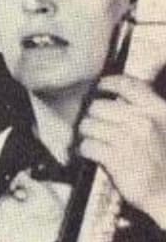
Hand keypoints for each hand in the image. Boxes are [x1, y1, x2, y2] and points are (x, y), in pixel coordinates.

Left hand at [78, 74, 165, 228]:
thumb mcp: (165, 128)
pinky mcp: (114, 158)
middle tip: (94, 125)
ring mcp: (127, 139)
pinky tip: (90, 154)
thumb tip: (120, 101)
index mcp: (158, 111)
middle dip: (92, 116)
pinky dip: (84, 150)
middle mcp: (142, 121)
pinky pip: (86, 146)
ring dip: (86, 134)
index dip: (109, 83)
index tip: (100, 86)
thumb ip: (147, 113)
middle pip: (99, 106)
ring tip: (92, 140)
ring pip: (88, 125)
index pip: (129, 85)